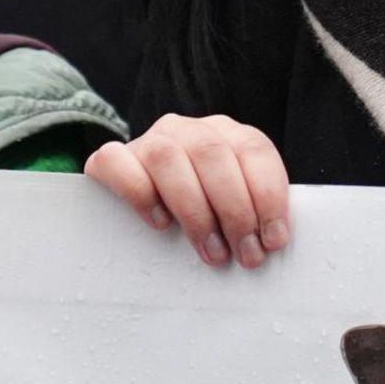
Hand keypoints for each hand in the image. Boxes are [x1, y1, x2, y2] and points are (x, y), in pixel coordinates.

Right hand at [85, 115, 292, 268]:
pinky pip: (117, 162)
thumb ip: (251, 210)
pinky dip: (140, 194)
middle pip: (213, 155)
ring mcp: (147, 140)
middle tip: (246, 254)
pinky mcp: (110, 159)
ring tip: (212, 252)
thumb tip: (273, 241)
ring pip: (167, 158)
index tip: (274, 238)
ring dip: (195, 211)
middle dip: (235, 210)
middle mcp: (187, 129)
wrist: (138, 203)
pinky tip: (160, 223)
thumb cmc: (200, 213)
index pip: (254, 149)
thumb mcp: (230, 206)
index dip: (269, 194)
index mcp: (225, 133)